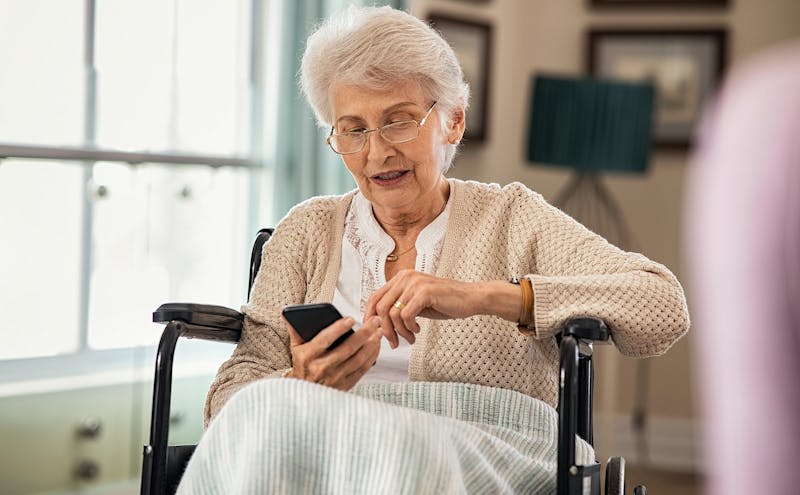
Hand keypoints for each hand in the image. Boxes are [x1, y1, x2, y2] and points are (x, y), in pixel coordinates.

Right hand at [284, 315, 380, 389]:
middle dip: (364, 333)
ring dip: (371, 344)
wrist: (304, 393)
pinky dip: (372, 356)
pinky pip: (362, 369)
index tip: (351, 319)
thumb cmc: (302, 366)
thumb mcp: (296, 348)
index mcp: (307, 356)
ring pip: (358, 359)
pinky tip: (377, 345)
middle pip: (347, 348)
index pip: (324, 340)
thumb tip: (286, 312)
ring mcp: (335, 378)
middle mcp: (321, 368)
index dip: (338, 329)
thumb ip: (296, 330)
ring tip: (378, 331)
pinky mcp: (346, 385)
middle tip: (374, 321)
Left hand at [364, 270, 480, 348]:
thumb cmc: (445, 301)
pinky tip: (418, 330)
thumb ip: (399, 307)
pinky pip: (406, 315)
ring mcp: (415, 283)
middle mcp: (405, 277)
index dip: (370, 316)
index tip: (375, 332)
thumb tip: (379, 323)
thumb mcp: (416, 302)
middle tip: (394, 342)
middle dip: (385, 329)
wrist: (470, 298)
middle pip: (380, 307)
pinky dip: (409, 328)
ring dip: (399, 331)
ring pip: (392, 314)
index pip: (374, 297)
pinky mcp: (424, 292)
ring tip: (410, 338)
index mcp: (401, 278)